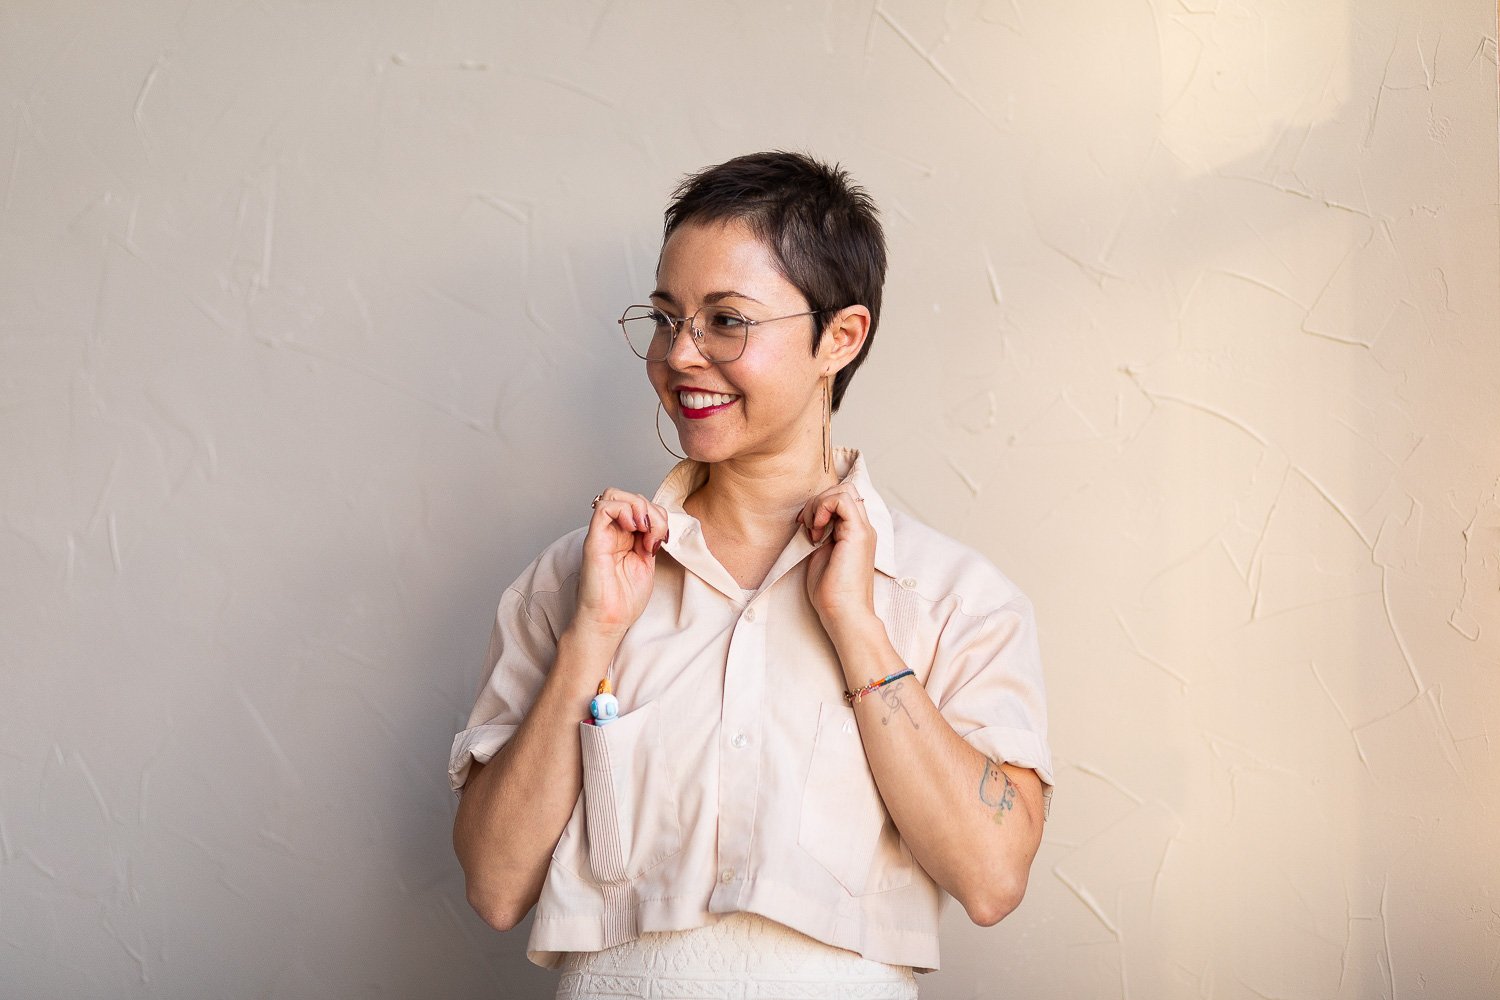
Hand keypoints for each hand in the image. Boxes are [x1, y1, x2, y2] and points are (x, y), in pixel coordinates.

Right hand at [572, 489, 669, 638]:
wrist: (609, 622)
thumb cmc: (624, 600)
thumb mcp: (647, 564)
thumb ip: (651, 541)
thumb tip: (659, 523)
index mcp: (626, 537)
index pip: (641, 506)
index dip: (658, 515)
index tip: (662, 540)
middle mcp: (613, 532)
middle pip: (630, 497)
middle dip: (651, 510)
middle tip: (655, 536)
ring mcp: (602, 534)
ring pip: (615, 495)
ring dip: (639, 507)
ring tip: (645, 532)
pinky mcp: (594, 540)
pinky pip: (603, 507)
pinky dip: (623, 510)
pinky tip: (634, 528)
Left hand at [798, 482, 876, 628]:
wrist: (843, 613)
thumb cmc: (831, 593)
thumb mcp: (820, 554)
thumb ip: (820, 534)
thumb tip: (808, 520)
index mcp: (855, 533)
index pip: (843, 499)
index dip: (821, 504)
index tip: (805, 525)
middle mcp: (863, 527)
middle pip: (845, 488)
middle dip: (819, 500)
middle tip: (807, 526)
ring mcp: (863, 529)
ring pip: (844, 489)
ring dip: (820, 504)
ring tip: (812, 530)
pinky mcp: (858, 533)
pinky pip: (842, 499)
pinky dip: (823, 509)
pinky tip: (816, 532)